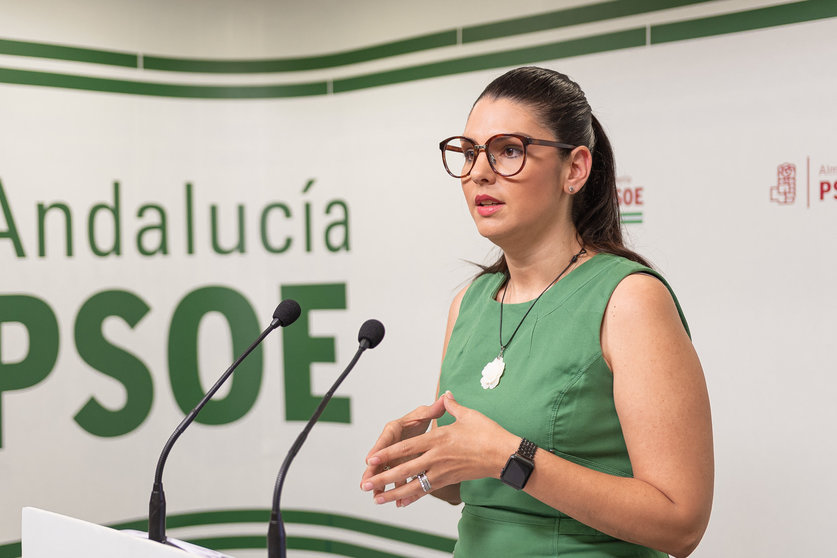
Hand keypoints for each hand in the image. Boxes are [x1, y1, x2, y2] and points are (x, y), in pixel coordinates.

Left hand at [360, 392, 516, 506]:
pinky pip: (427, 490)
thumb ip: (451, 406)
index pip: (407, 447)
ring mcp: (442, 471)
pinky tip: (400, 502)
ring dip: (394, 492)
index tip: (372, 458)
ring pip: (414, 484)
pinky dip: (412, 497)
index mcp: (438, 439)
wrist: (504, 455)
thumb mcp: (468, 414)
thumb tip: (445, 395)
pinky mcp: (449, 480)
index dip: (388, 453)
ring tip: (377, 498)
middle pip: (405, 469)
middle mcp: (437, 457)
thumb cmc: (488, 433)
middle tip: (366, 484)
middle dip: (384, 477)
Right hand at [360, 393, 447, 505]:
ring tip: (376, 496)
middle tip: (365, 484)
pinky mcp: (397, 464)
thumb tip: (445, 398)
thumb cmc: (421, 418)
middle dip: (372, 472)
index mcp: (395, 428)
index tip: (369, 460)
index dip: (378, 450)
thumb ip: (433, 409)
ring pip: (384, 470)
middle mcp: (391, 442)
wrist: (421, 425)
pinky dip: (394, 488)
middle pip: (380, 458)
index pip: (385, 439)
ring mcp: (393, 455)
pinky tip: (395, 501)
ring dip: (380, 483)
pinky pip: (394, 477)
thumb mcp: (425, 413)